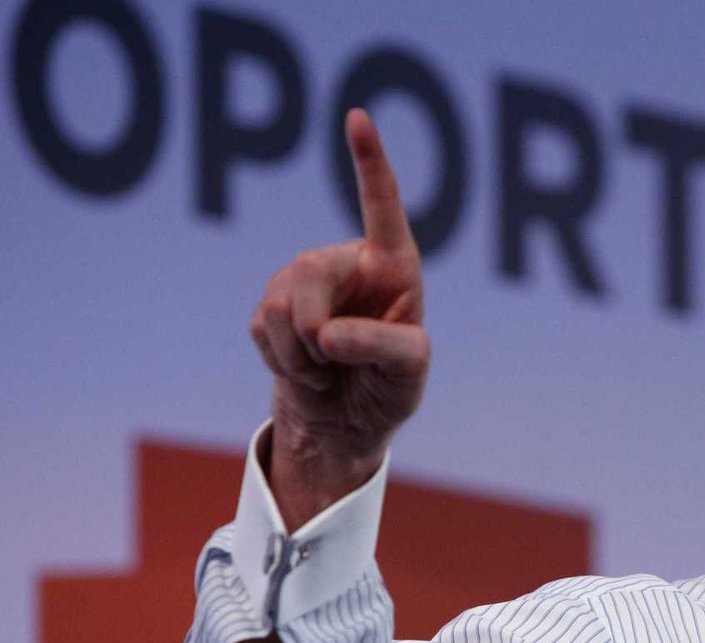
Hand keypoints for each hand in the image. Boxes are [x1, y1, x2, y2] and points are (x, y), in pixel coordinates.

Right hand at [249, 109, 428, 530]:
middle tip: (329, 360)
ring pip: (279, 303)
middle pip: (310, 271)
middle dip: (312, 324)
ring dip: (299, 353)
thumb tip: (327, 332)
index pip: (383, 208)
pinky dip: (282, 361)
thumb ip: (381, 346)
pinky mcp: (273, 309)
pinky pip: (261, 327)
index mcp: (395, 267)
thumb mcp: (407, 374)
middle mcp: (349, 265)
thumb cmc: (390, 391)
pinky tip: (304, 371)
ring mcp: (306, 283)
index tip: (357, 118)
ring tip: (325, 371)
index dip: (368, 163)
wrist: (344, 426)